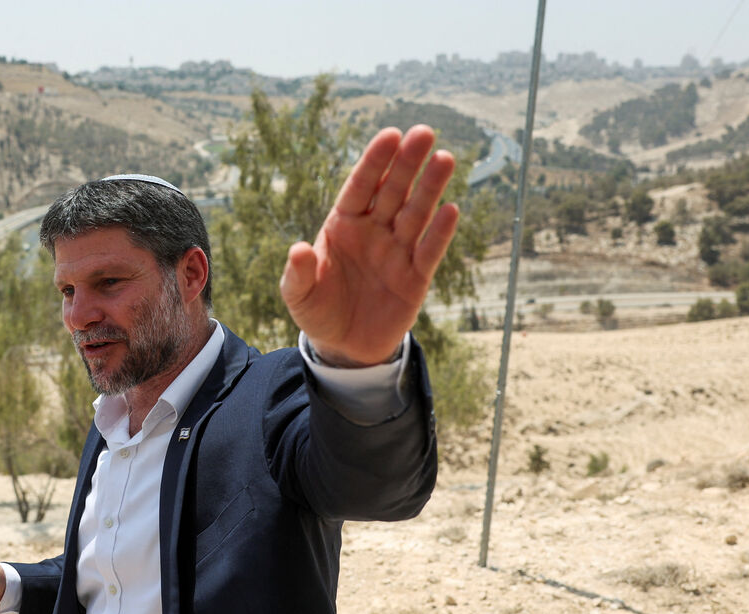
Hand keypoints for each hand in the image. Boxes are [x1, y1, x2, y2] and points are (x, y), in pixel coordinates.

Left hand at [280, 125, 459, 366]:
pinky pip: (428, 252)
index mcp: (343, 225)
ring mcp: (396, 252)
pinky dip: (439, 233)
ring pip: (415, 214)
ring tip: (444, 158)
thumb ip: (299, 273)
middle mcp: (373, 231)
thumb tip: (298, 249)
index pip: (360, 187)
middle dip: (407, 163)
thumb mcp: (299, 295)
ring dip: (430, 188)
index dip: (375, 162)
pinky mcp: (416, 278)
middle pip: (392, 191)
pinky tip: (450, 209)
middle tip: (423, 133)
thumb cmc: (318, 311)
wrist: (344, 346)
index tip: (390, 135)